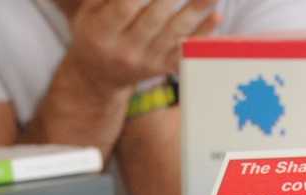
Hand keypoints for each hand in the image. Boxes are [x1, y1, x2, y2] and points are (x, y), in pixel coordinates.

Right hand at [63, 0, 220, 91]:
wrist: (99, 75)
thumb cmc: (95, 30)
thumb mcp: (89, 10)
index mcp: (101, 32)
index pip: (124, 7)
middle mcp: (126, 50)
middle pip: (155, 18)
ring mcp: (148, 61)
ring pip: (176, 33)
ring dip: (196, 9)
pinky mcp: (164, 67)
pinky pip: (187, 50)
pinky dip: (203, 34)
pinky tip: (216, 16)